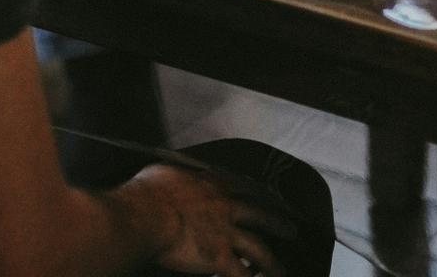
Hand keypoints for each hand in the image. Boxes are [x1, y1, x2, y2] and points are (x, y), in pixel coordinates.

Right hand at [117, 162, 291, 276]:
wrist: (144, 216)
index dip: (253, 192)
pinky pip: (242, 276)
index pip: (238, 185)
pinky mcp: (220, 259)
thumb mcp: (162, 171)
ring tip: (282, 271)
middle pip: (259, 214)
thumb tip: (173, 174)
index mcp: (208, 184)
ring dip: (273, 263)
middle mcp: (223, 206)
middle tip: (292, 229)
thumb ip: (176, 174)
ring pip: (259, 249)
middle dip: (277, 222)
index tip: (262, 195)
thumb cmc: (146, 193)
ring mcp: (225, 234)